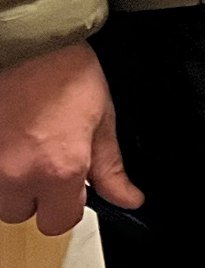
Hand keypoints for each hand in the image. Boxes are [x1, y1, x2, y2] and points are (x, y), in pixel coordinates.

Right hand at [0, 42, 142, 235]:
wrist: (26, 45)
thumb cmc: (65, 73)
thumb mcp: (102, 119)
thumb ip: (111, 167)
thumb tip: (129, 199)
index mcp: (60, 170)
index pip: (60, 223)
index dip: (70, 206)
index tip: (74, 187)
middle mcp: (17, 175)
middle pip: (23, 213)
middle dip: (37, 195)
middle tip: (48, 160)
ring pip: (0, 198)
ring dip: (13, 183)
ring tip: (27, 147)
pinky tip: (11, 139)